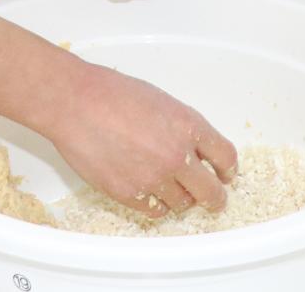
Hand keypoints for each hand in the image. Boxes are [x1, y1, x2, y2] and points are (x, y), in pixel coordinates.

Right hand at [48, 62, 236, 214]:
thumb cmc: (111, 93)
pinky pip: (154, 211)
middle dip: (215, 197)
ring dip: (180, 198)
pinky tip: (149, 193)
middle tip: (212, 199)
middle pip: (211, 191)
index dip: (228, 170)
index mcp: (188, 125)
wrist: (75, 103)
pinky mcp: (129, 193)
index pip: (226, 157)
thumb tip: (192, 148)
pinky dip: (155, 205)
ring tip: (169, 188)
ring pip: (182, 204)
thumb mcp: (161, 101)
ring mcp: (153, 177)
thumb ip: (181, 127)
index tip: (226, 175)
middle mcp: (176, 155)